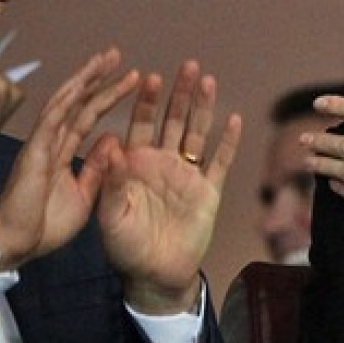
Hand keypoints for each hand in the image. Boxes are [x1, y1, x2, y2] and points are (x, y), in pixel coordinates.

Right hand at [0, 48, 139, 270]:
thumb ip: (97, 169)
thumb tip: (112, 142)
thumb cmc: (45, 225)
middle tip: (117, 54)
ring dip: (85, 79)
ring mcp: (41, 144)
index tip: (130, 77)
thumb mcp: (83, 195)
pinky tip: (80, 83)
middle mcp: (52, 141)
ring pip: (64, 102)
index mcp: (63, 151)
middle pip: (78, 101)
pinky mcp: (34, 153)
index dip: (107, 96)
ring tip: (105, 59)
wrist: (17, 244)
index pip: (87, 116)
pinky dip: (66, 101)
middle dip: (97, 77)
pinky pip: (51, 121)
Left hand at [91, 61, 241, 314]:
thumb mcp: (110, 215)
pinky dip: (227, 142)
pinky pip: (219, 163)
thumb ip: (112, 181)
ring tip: (208, 81)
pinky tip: (234, 120)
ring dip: (203, 108)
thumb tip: (112, 144)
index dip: (145, 101)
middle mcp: (162, 163)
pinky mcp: (208, 192)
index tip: (148, 77)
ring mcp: (187, 175)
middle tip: (188, 66)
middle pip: (174, 121)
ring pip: (198, 134)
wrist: (154, 276)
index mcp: (135, 164)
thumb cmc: (125, 247)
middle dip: (180, 94)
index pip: (141, 124)